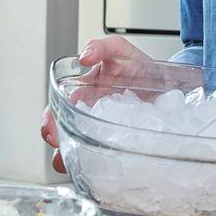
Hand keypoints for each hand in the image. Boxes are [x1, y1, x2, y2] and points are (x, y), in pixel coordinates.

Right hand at [41, 35, 152, 173]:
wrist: (165, 81)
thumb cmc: (138, 65)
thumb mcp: (121, 51)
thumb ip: (102, 47)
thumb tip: (85, 57)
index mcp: (86, 92)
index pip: (60, 107)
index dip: (51, 119)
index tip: (50, 127)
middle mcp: (91, 112)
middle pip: (65, 131)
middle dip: (57, 141)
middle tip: (59, 148)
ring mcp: (105, 127)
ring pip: (80, 145)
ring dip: (71, 156)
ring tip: (69, 163)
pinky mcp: (120, 138)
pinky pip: (104, 154)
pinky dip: (96, 164)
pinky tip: (96, 168)